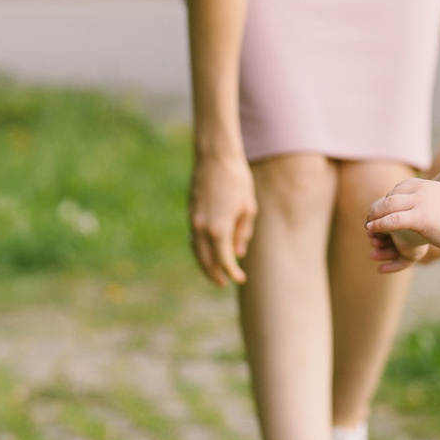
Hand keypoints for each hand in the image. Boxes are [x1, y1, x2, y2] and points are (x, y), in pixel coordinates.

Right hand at [189, 148, 255, 286]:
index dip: (233, 273)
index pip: (224, 261)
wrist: (215, 157)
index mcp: (219, 229)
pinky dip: (199, 249)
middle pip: (206, 261)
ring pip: (196, 250)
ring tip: (214, 272)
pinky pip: (193, 238)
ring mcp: (194, 220)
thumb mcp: (248, 208)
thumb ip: (242, 233)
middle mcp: (202, 228)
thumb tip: (238, 253)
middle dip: (215, 274)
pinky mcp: (191, 212)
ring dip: (204, 264)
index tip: (241, 279)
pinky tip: (207, 251)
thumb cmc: (237, 181)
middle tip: (224, 283)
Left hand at [365, 177, 439, 271]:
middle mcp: (422, 190)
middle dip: (378, 208)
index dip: (388, 199)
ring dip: (374, 215)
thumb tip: (426, 208)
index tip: (383, 211)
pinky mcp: (420, 217)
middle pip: (391, 195)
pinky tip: (372, 229)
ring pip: (388, 205)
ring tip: (368, 226)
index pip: (400, 187)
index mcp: (427, 185)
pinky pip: (393, 219)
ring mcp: (420, 202)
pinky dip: (380, 224)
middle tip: (371, 219)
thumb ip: (431, 201)